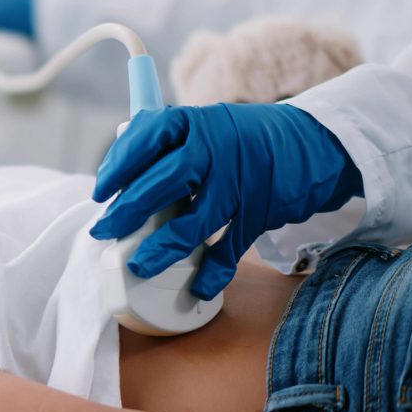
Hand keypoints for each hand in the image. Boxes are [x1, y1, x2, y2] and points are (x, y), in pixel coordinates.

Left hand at [89, 103, 362, 299]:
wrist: (311, 143)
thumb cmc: (241, 138)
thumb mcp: (204, 126)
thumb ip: (165, 144)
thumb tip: (114, 172)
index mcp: (194, 123)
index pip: (147, 137)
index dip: (119, 165)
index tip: (100, 191)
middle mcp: (216, 148)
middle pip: (164, 182)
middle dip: (129, 211)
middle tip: (105, 231)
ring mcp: (240, 181)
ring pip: (195, 221)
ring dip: (163, 248)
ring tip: (138, 265)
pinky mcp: (260, 210)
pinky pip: (231, 246)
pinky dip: (214, 271)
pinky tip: (198, 288)